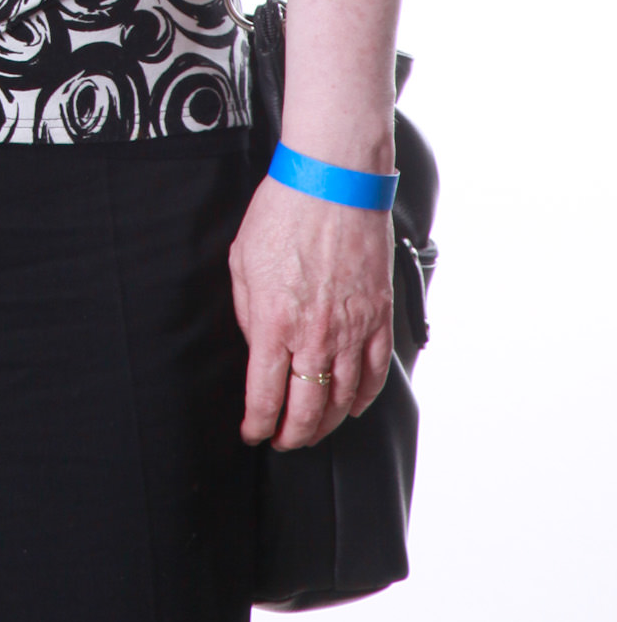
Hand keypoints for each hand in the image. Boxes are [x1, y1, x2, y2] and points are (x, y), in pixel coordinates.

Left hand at [230, 173, 394, 450]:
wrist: (333, 181)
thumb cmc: (282, 213)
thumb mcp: (242, 263)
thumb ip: (250, 314)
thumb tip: (260, 348)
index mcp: (275, 323)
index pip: (265, 396)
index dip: (257, 424)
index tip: (252, 432)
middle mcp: (316, 335)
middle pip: (306, 410)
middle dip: (291, 435)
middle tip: (281, 440)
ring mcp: (352, 330)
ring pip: (342, 400)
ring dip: (324, 424)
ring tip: (311, 431)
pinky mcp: (378, 317)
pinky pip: (374, 373)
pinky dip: (362, 398)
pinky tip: (350, 407)